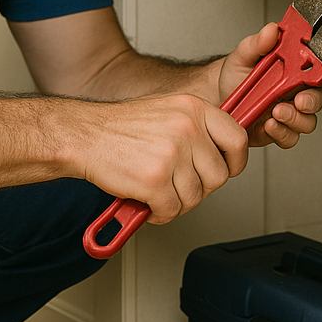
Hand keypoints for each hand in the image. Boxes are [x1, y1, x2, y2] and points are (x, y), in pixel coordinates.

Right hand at [74, 93, 248, 224]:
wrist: (84, 135)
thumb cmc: (121, 128)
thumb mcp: (168, 111)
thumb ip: (197, 128)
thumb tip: (221, 155)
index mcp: (193, 108)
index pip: (237, 139)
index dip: (235, 162)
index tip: (226, 169)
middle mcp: (187, 128)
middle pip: (218, 176)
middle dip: (199, 188)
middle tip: (178, 184)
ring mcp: (172, 154)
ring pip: (196, 197)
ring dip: (177, 202)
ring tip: (158, 191)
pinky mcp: (155, 180)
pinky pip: (172, 210)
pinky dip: (160, 214)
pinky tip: (147, 201)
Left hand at [217, 23, 321, 149]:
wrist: (218, 97)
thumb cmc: (236, 76)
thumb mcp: (244, 54)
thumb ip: (258, 42)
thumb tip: (271, 29)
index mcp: (293, 71)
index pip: (317, 72)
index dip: (319, 76)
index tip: (310, 78)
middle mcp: (294, 93)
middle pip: (317, 100)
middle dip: (309, 103)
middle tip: (296, 101)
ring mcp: (288, 114)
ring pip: (306, 122)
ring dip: (294, 119)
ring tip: (276, 112)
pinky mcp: (278, 131)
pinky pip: (288, 137)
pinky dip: (281, 133)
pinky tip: (269, 125)